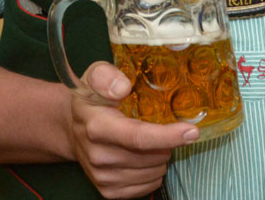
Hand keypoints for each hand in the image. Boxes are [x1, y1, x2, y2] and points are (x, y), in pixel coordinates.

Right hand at [66, 61, 196, 197]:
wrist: (72, 129)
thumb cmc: (92, 100)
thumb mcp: (95, 76)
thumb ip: (106, 76)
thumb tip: (123, 87)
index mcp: (97, 127)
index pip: (137, 137)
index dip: (167, 136)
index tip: (192, 131)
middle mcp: (98, 156)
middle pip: (152, 156)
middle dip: (165, 142)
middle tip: (156, 126)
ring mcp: (103, 177)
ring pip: (154, 172)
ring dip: (159, 157)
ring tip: (147, 141)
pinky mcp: (108, 191)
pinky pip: (147, 187)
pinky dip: (152, 172)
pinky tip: (142, 157)